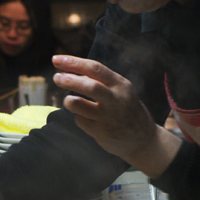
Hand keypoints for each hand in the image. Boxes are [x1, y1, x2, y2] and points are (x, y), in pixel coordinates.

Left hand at [52, 55, 177, 175]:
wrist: (143, 140)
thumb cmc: (126, 110)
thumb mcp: (120, 91)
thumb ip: (100, 82)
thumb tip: (72, 73)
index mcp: (120, 84)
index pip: (95, 68)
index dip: (73, 62)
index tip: (56, 59)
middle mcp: (116, 99)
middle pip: (89, 86)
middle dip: (68, 80)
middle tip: (56, 78)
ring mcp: (109, 117)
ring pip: (79, 104)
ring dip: (68, 101)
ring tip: (69, 100)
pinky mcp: (102, 132)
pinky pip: (80, 120)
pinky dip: (77, 117)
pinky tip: (84, 117)